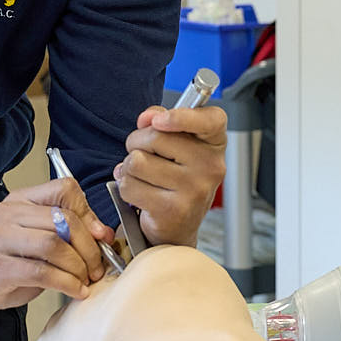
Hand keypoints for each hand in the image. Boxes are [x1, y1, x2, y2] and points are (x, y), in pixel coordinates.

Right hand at [0, 179, 115, 325]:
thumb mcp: (31, 245)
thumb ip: (62, 236)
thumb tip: (103, 236)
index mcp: (18, 201)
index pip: (64, 189)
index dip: (89, 214)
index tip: (100, 238)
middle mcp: (6, 214)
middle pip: (64, 219)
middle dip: (89, 247)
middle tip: (97, 268)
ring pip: (55, 244)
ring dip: (79, 267)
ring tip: (85, 281)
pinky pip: (42, 272)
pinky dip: (67, 283)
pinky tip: (75, 291)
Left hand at [115, 104, 226, 248]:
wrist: (178, 225)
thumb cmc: (175, 177)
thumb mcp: (175, 143)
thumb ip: (161, 120)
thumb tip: (147, 118)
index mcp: (214, 143)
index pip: (211, 119)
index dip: (183, 115)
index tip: (159, 120)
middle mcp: (210, 166)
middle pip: (155, 136)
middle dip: (137, 143)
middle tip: (143, 155)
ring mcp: (194, 189)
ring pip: (137, 161)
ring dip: (128, 167)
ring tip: (141, 175)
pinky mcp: (173, 210)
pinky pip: (130, 185)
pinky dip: (125, 187)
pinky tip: (138, 193)